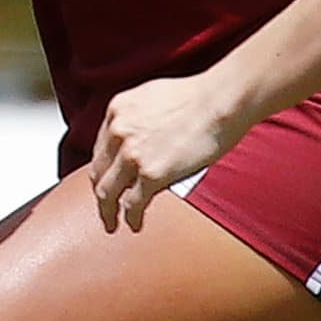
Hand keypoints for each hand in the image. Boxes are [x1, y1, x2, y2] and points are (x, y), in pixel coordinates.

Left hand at [85, 72, 254, 233]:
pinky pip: (132, 204)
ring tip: (112, 223)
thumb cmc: (199, 97)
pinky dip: (131, 218)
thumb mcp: (152, 98)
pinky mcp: (150, 174)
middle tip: (105, 207)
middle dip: (101, 193)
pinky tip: (134, 223)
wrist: (220, 101)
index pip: (100, 149)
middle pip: (99, 173)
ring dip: (108, 212)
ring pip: (108, 193)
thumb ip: (137, 118)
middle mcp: (118, 131)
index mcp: (117, 111)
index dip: (103, 169)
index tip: (106, 179)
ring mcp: (132, 154)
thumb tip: (138, 136)